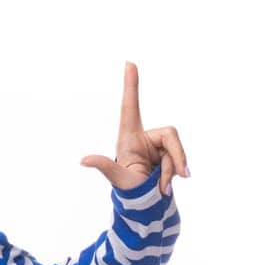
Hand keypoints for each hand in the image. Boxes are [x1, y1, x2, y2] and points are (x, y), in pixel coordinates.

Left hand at [79, 61, 189, 195]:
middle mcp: (145, 136)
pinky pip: (180, 159)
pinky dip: (175, 174)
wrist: (144, 201)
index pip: (130, 106)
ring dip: (173, 171)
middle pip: (170, 134)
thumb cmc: (128, 188)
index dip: (131, 86)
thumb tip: (83, 160)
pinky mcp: (169, 153)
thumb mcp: (117, 177)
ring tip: (162, 188)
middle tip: (177, 178)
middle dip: (176, 157)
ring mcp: (159, 145)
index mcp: (129, 136)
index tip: (129, 63)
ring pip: (177, 150)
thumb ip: (105, 166)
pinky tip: (166, 187)